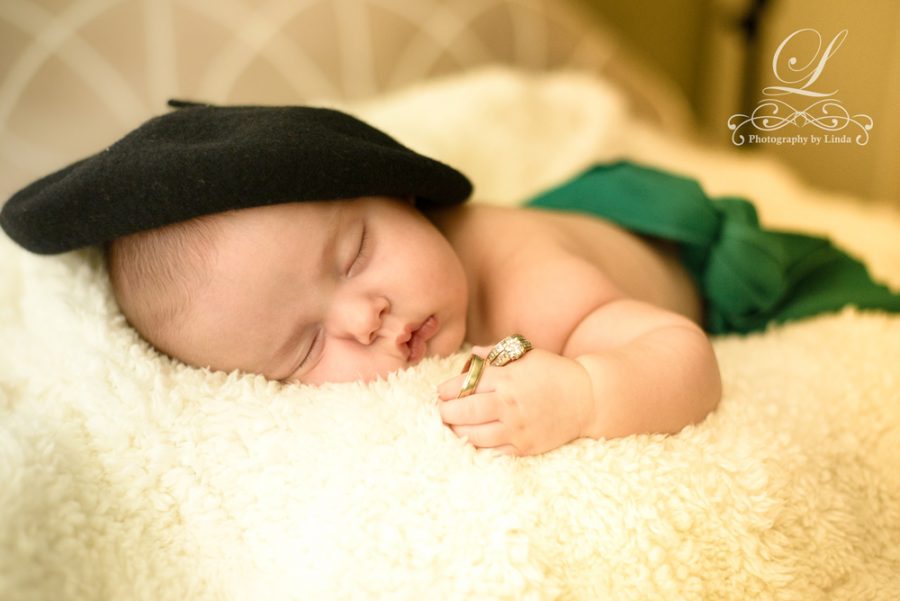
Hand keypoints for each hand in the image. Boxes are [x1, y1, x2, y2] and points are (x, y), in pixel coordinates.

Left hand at [437, 346, 594, 455]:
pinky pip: (492, 452)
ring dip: (457, 431)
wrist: (587, 397)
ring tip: (452, 426)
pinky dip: (478, 447)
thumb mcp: (525, 354)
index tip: (441, 392)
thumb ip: (495, 354)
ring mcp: (516, 428)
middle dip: (445, 412)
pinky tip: (472, 440)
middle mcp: (509, 404)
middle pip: (464, 412)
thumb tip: (471, 358)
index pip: (465, 384)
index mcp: (507, 378)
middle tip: (440, 411)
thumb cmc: (554, 372)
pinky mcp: (524, 446)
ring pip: (473, 435)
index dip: (447, 389)